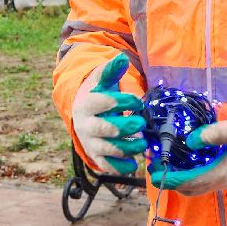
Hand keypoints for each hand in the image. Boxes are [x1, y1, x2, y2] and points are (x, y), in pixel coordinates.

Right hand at [71, 53, 146, 175]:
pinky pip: (106, 165)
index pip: (102, 103)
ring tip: (143, 144)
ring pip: (107, 149)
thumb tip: (121, 58)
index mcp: (87, 104)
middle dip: (125, 127)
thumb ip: (112, 71)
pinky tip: (134, 164)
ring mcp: (90, 142)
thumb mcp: (102, 81)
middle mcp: (85, 125)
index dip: (121, 102)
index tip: (137, 101)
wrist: (83, 113)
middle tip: (141, 123)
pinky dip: (120, 167)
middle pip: (104, 129)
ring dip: (127, 148)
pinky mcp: (96, 156)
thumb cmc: (98, 94)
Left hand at [148, 115, 226, 195]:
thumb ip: (214, 134)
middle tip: (153, 169)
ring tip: (163, 168)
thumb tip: (191, 140)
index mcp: (222, 173)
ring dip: (177, 181)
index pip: (192, 181)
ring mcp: (222, 181)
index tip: (156, 173)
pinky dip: (186, 179)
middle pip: (190, 189)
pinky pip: (200, 183)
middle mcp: (220, 182)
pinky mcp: (222, 177)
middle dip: (170, 182)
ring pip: (195, 188)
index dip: (172, 179)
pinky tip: (180, 166)